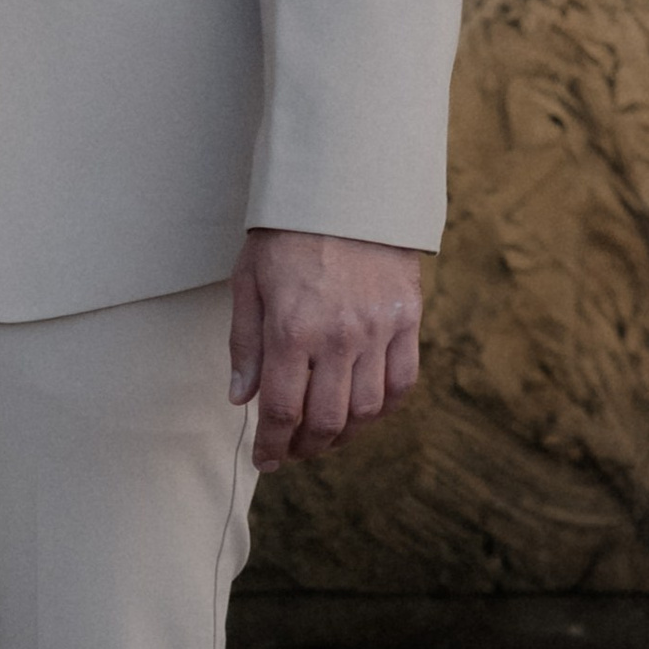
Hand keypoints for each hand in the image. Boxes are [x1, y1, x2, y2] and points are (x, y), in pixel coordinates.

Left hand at [230, 230, 422, 469]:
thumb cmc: (287, 234)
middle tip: (292, 452)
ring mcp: (377, 332)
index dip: (272, 444)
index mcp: (291, 329)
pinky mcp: (407, 322)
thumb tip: (240, 398)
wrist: (345, 190)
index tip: (265, 458)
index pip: (282, 409)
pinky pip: (402, 383)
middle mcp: (338, 337)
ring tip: (325, 438)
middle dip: (305, 447)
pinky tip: (364, 414)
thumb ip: (245, 344)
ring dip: (344, 436)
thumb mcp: (248, 282)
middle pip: (326, 420)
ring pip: (366, 411)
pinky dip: (383, 409)